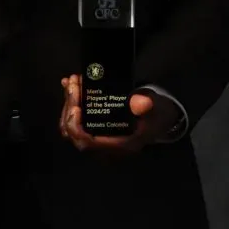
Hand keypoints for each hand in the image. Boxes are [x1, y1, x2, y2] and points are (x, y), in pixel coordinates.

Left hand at [59, 74, 183, 153]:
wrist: (159, 119)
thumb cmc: (157, 116)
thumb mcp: (157, 109)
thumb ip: (148, 106)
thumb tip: (138, 102)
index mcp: (118, 146)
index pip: (87, 143)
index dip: (75, 126)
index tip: (75, 105)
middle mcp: (104, 147)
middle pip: (74, 134)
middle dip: (70, 107)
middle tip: (73, 83)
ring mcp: (98, 139)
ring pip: (71, 127)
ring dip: (69, 103)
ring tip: (72, 81)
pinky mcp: (95, 130)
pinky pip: (75, 121)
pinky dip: (71, 104)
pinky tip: (71, 86)